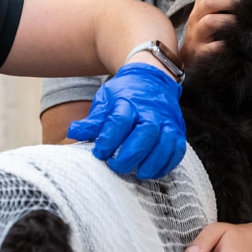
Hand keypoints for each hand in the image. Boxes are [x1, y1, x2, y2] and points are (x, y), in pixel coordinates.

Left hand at [67, 63, 185, 179]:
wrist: (151, 78)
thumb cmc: (124, 94)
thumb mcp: (105, 101)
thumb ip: (93, 120)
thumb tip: (73, 133)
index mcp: (129, 101)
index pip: (120, 121)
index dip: (108, 140)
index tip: (99, 152)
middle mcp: (151, 110)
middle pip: (145, 133)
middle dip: (130, 155)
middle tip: (116, 165)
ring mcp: (167, 120)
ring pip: (165, 142)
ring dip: (151, 162)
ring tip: (137, 172)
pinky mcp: (178, 130)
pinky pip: (177, 150)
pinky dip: (166, 164)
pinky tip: (152, 171)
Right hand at [178, 0, 241, 63]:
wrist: (190, 56)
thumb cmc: (209, 30)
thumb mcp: (215, 10)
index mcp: (204, 1)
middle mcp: (197, 15)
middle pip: (210, 1)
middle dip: (232, 1)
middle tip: (247, 7)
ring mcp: (197, 34)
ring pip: (209, 22)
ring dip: (230, 22)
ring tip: (243, 26)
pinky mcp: (200, 52)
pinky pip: (212, 47)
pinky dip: (225, 45)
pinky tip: (236, 45)